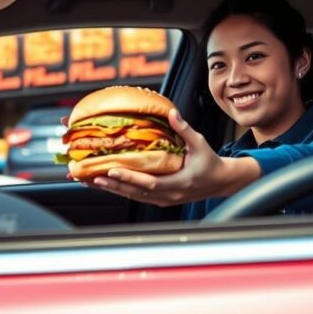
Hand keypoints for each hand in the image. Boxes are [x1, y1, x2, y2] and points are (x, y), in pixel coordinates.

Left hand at [86, 109, 260, 206]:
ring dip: (112, 189)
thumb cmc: (210, 162)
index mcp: (178, 183)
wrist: (221, 182)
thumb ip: (184, 129)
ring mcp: (164, 200)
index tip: (111, 170)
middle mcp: (169, 196)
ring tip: (92, 181)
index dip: (129, 178)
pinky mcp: (161, 199)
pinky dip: (122, 189)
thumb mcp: (199, 143)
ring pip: (134, 196)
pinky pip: (138, 196)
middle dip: (112, 185)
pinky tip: (108, 183)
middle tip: (91, 178)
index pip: (149, 183)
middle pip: (135, 193)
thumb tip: (172, 113)